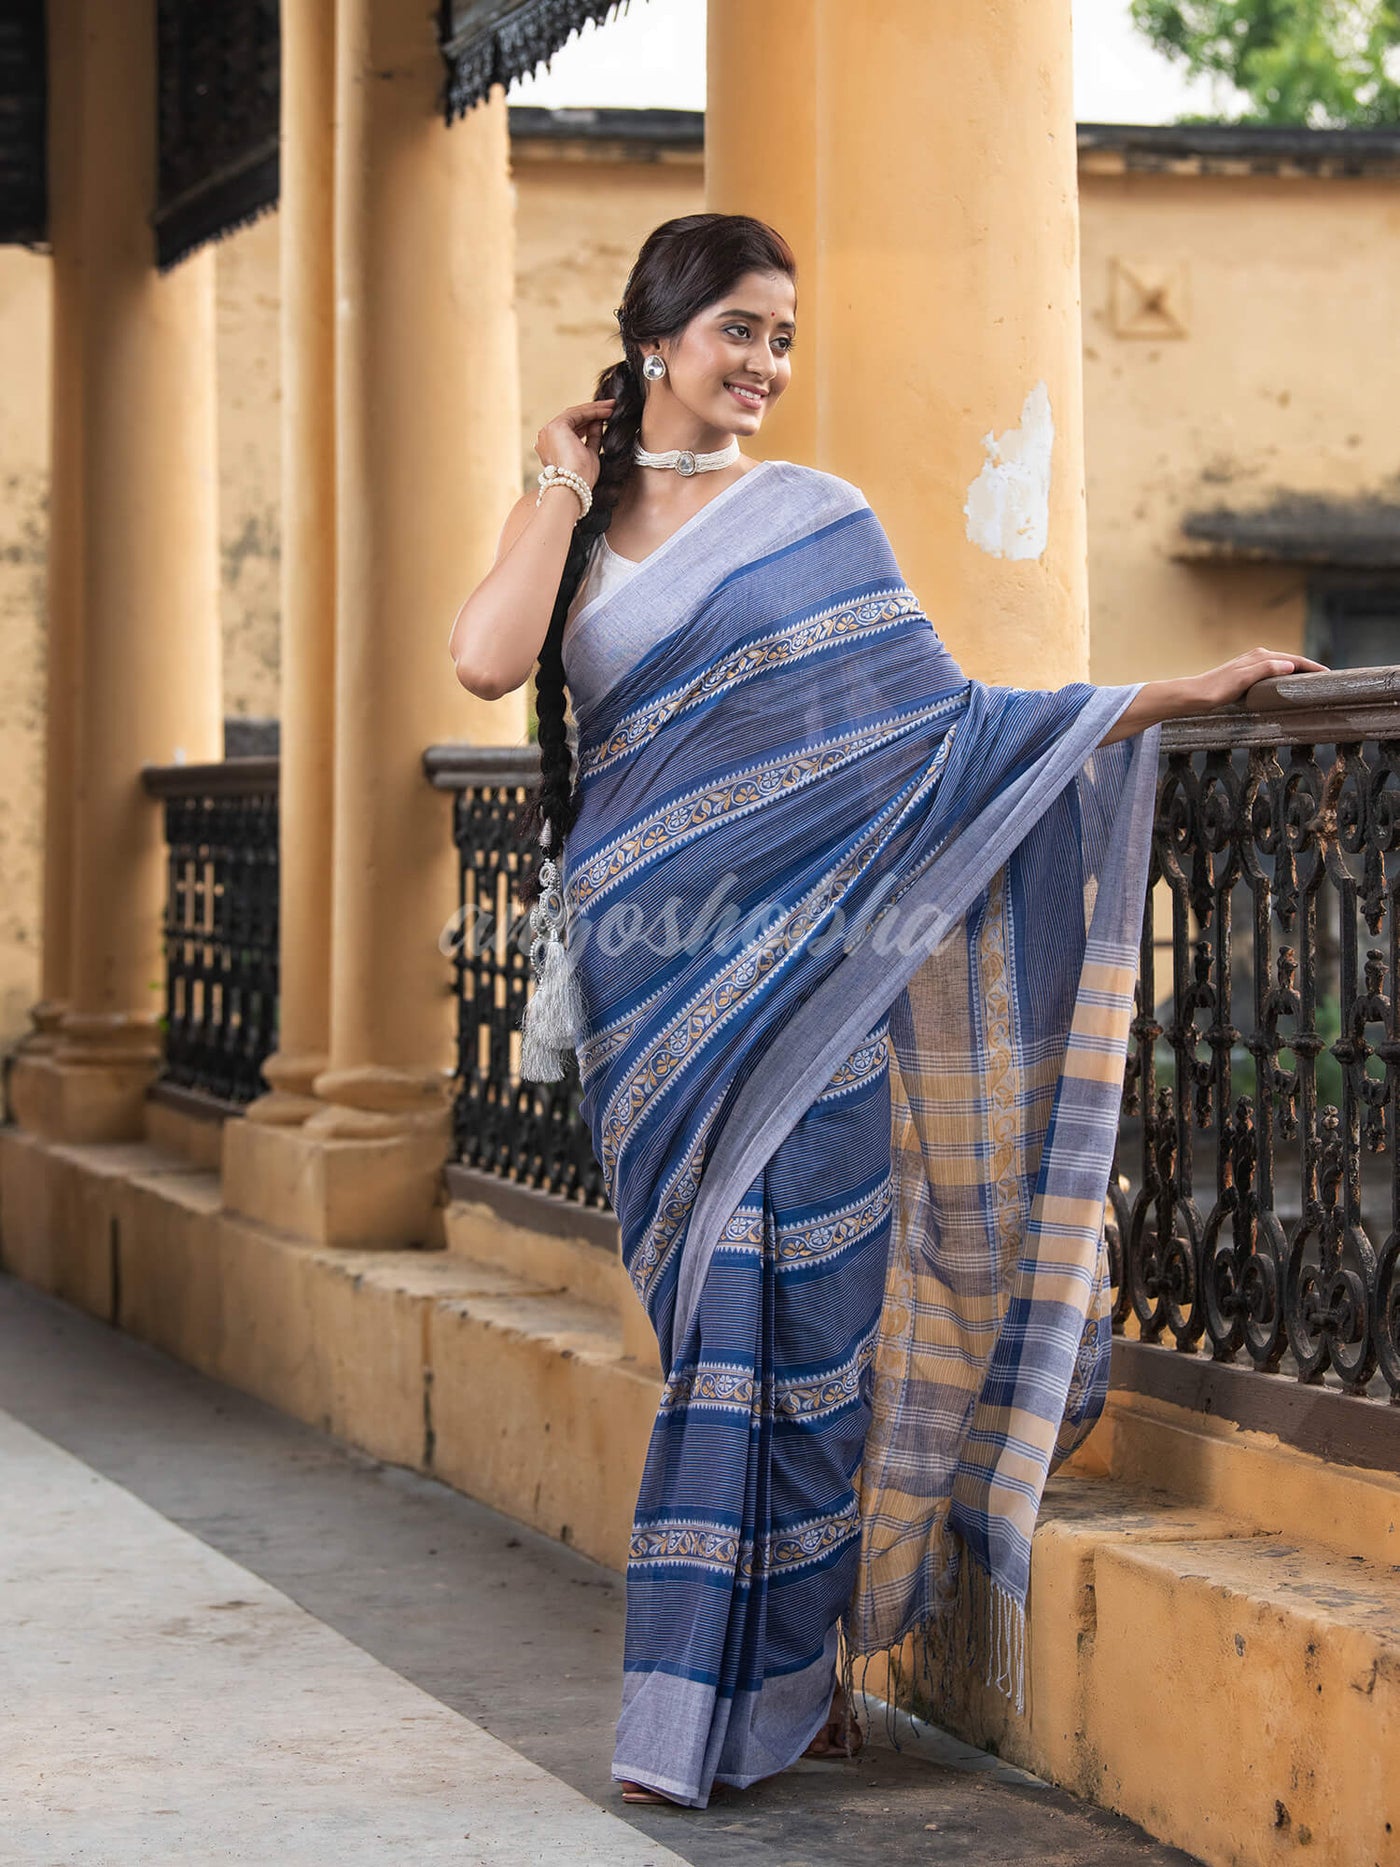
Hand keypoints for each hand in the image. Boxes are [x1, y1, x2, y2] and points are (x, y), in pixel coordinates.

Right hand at [534, 398, 616, 491]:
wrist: (575, 485)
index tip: (605, 417)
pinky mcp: (556, 426)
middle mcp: (546, 438)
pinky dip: (592, 411)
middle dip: (593, 413)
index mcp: (551, 448)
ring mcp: (549, 431)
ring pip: (575, 414)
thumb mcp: (589, 454)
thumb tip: (598, 422)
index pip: (572, 429)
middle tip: (610, 407)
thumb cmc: (582, 479)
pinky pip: (577, 414)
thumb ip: (592, 438)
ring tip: (611, 407)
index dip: (589, 422)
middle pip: (573, 419)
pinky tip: (606, 411)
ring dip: (594, 409)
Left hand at [1185, 647, 1328, 712]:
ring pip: (1283, 667)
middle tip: (1328, 680)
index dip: (1313, 667)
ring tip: (1314, 683)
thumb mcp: (1243, 679)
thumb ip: (1266, 669)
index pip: (1294, 660)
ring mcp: (1253, 664)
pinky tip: (1289, 686)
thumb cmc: (1218, 689)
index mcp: (1261, 656)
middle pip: (1291, 661)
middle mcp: (1258, 656)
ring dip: (1299, 673)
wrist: (1195, 695)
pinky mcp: (1247, 674)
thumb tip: (1290, 665)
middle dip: (1310, 668)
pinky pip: (1274, 673)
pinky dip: (1286, 677)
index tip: (1330, 675)